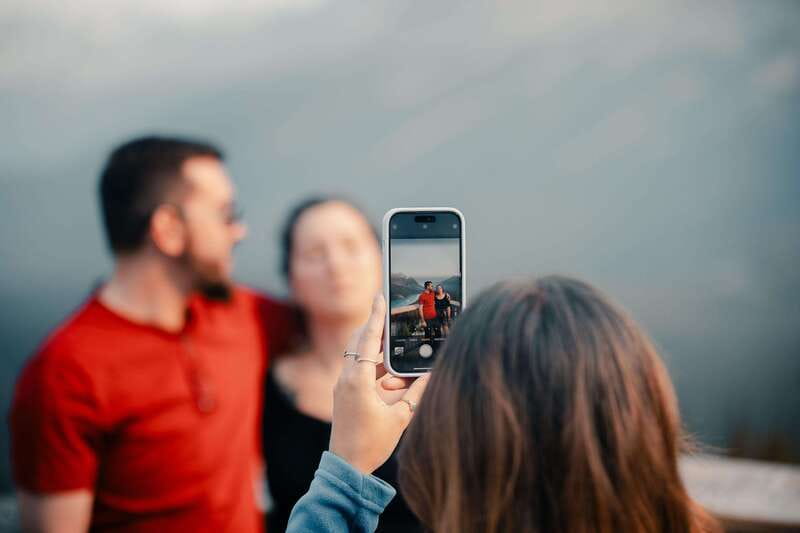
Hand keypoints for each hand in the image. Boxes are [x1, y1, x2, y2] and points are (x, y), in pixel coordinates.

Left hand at [330, 295, 429, 473]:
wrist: (347, 467)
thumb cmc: (372, 444)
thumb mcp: (400, 417)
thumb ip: (416, 393)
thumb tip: (431, 374)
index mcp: (357, 380)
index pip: (367, 339)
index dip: (375, 317)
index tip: (379, 296)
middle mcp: (346, 379)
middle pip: (359, 343)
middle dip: (376, 329)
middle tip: (391, 315)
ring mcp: (343, 386)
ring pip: (359, 357)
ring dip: (378, 353)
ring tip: (397, 354)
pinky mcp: (344, 394)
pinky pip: (359, 371)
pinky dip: (374, 368)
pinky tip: (391, 375)